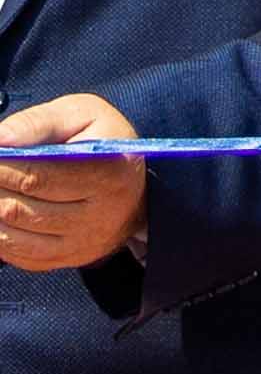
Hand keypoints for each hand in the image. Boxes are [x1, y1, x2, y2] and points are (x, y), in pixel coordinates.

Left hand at [0, 92, 145, 274]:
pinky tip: (4, 210)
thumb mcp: (80, 114)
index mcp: (110, 174)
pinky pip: (19, 255)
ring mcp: (86, 243)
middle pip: (18, 210)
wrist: (135, 182)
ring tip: (0, 190)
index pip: (35, 179)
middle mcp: (102, 216)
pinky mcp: (73, 258)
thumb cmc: (101, 140)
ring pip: (13, 236)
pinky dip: (0, 234)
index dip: (1, 168)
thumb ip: (37, 122)